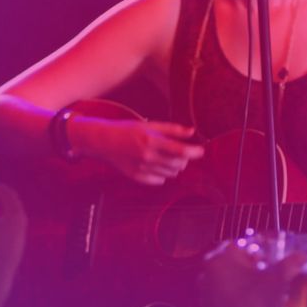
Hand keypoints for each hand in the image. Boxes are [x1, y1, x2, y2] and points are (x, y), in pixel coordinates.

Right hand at [70, 117, 204, 185]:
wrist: (104, 142)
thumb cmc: (128, 130)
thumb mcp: (150, 125)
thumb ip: (172, 130)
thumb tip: (192, 132)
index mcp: (151, 141)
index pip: (181, 151)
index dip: (194, 152)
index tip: (201, 150)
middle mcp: (147, 157)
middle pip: (178, 164)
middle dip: (184, 158)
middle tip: (180, 151)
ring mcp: (142, 169)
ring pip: (170, 173)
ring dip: (174, 166)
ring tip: (167, 156)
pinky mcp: (137, 177)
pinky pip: (159, 180)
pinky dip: (162, 173)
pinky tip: (156, 164)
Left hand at [200, 241, 305, 306]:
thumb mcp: (277, 282)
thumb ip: (289, 265)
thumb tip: (301, 256)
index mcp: (220, 260)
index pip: (241, 245)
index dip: (259, 248)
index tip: (272, 255)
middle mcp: (208, 273)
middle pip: (235, 262)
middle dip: (254, 266)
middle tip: (271, 271)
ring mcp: (206, 293)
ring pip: (230, 279)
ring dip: (247, 281)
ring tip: (265, 288)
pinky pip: (226, 296)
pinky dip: (239, 296)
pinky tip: (254, 302)